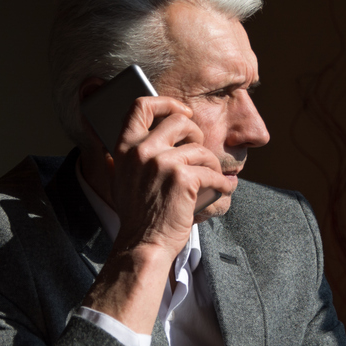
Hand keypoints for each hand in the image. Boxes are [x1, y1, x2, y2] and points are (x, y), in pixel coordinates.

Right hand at [102, 95, 227, 257]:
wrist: (144, 243)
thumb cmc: (137, 214)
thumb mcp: (121, 176)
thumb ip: (131, 153)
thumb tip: (148, 132)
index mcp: (125, 148)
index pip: (141, 106)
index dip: (166, 103)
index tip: (182, 113)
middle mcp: (142, 151)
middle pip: (179, 121)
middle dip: (196, 134)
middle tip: (199, 153)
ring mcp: (163, 163)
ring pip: (201, 149)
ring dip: (212, 165)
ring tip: (211, 179)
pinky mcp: (184, 179)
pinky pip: (213, 173)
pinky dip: (223, 183)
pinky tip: (223, 190)